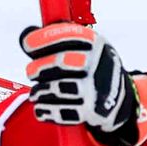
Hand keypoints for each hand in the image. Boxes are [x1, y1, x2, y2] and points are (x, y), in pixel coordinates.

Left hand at [20, 19, 140, 145]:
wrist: (120, 100)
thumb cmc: (92, 68)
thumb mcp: (84, 47)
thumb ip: (58, 40)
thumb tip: (26, 34)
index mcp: (95, 44)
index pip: (65, 36)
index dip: (41, 40)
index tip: (28, 45)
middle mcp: (97, 64)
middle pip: (60, 63)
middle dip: (38, 67)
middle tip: (32, 72)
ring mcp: (95, 89)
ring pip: (58, 89)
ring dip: (40, 91)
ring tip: (36, 93)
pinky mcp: (90, 111)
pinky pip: (61, 111)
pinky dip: (46, 110)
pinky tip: (41, 107)